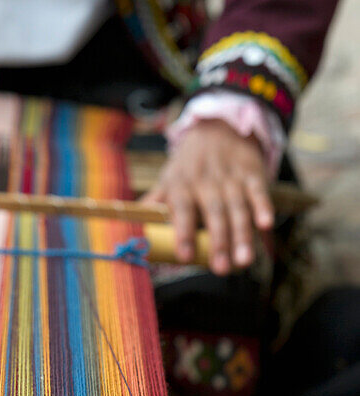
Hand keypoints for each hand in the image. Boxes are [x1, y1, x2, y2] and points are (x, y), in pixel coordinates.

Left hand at [144, 119, 274, 274]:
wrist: (219, 126)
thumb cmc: (189, 164)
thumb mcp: (168, 178)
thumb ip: (153, 203)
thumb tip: (129, 228)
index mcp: (181, 185)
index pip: (182, 210)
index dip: (183, 233)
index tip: (186, 257)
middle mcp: (206, 181)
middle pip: (213, 213)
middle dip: (218, 242)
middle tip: (221, 269)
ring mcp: (230, 177)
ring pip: (237, 208)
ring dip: (242, 235)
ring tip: (244, 261)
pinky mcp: (252, 173)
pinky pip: (258, 191)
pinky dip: (263, 207)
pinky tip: (266, 225)